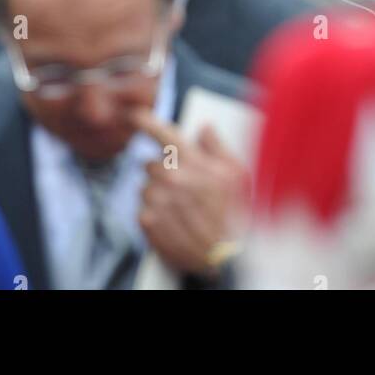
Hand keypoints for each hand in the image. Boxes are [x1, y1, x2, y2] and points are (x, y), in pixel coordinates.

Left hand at [134, 109, 249, 277]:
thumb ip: (217, 146)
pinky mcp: (149, 223)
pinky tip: (174, 223)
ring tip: (181, 210)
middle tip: (182, 188)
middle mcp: (170, 176)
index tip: (134, 116)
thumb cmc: (239, 214)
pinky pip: (142, 211)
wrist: (230, 258)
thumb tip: (205, 128)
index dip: (145, 121)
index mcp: (191, 160)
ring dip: (157, 195)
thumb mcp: (238, 173)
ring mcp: (157, 200)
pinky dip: (154, 215)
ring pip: (145, 188)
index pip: (161, 132)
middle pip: (150, 164)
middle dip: (162, 172)